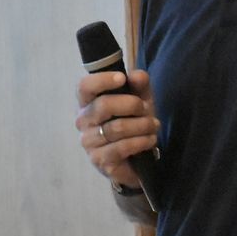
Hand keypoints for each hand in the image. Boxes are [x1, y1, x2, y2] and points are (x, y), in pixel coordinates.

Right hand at [75, 68, 159, 188]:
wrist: (135, 159)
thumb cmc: (132, 123)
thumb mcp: (140, 100)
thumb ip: (139, 85)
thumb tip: (137, 76)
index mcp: (87, 102)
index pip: (84, 87)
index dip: (102, 80)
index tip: (122, 78)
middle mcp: (82, 121)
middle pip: (103, 105)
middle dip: (132, 105)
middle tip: (147, 109)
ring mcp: (89, 142)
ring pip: (116, 128)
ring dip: (142, 125)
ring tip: (154, 126)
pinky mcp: (100, 160)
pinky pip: (122, 147)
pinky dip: (141, 141)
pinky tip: (150, 140)